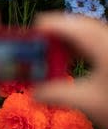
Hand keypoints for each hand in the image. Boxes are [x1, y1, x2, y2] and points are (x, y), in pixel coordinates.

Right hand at [33, 13, 107, 128]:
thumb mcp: (86, 102)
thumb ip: (56, 95)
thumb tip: (34, 93)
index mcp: (103, 46)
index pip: (72, 26)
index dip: (49, 26)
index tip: (30, 34)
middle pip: (81, 26)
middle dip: (57, 34)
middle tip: (37, 46)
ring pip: (90, 34)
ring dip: (69, 42)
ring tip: (51, 55)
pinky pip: (97, 43)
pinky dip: (81, 49)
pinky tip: (71, 61)